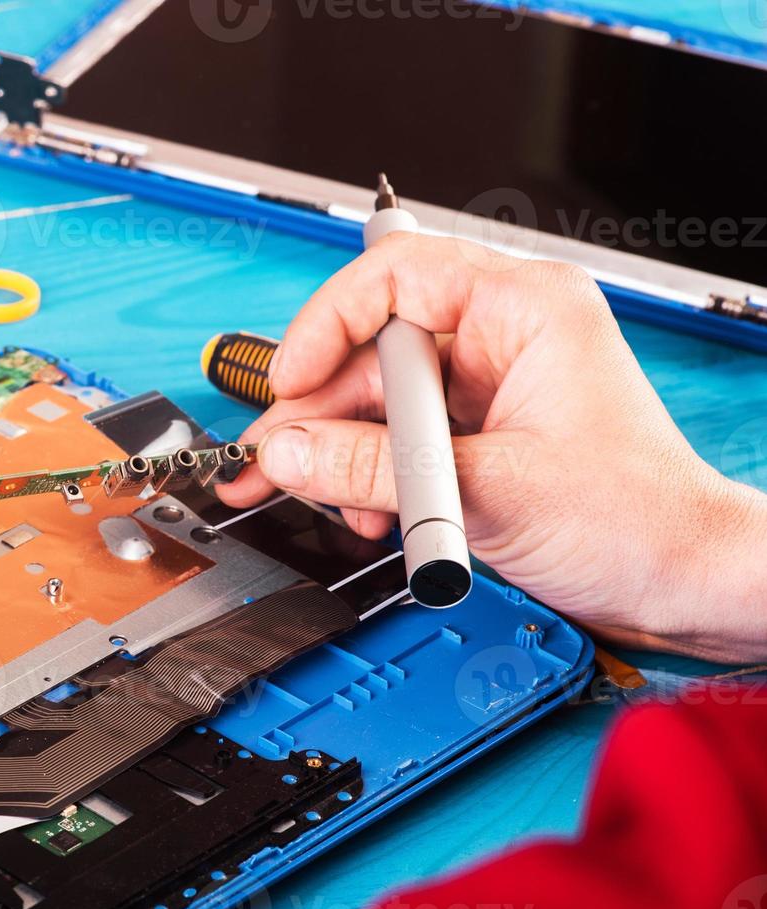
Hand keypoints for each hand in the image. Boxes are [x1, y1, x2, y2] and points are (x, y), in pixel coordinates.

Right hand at [219, 235, 766, 661]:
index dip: (328, 323)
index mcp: (524, 309)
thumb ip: (373, 470)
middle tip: (271, 457)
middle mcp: (503, 335)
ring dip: (340, 451)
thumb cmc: (638, 521)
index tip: (290, 381)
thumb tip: (289, 453)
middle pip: (374, 347)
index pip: (395, 277)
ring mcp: (488, 385)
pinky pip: (398, 437)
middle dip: (318, 408)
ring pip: (378, 399)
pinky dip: (369, 474)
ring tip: (309, 495)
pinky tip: (365, 511)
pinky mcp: (477, 432)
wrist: (684, 585)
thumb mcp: (486, 491)